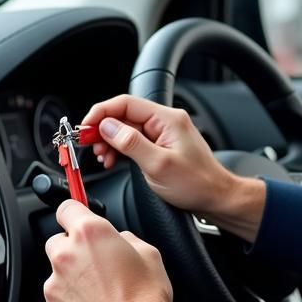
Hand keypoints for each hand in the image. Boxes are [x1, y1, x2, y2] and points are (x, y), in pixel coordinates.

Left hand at [42, 199, 175, 301]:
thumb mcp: (148, 252)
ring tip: (98, 296)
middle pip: (56, 243)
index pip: (66, 208)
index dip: (73, 214)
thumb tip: (117, 241)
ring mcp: (54, 286)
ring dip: (71, 282)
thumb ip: (124, 239)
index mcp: (90, 233)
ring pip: (56, 276)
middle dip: (72, 250)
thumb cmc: (146, 297)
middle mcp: (66, 256)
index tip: (75, 219)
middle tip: (94, 266)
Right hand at [81, 94, 237, 215]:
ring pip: (126, 128)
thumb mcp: (158, 165)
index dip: (101, 113)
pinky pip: (133, 140)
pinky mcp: (160, 145)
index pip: (125, 103)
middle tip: (87, 144)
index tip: (85, 127)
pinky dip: (119, 148)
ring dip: (109, 140)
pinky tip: (112, 159)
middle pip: (124, 115)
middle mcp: (165, 121)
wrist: (215, 198)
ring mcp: (163, 133)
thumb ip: (130, 143)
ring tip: (101, 156)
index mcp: (167, 118)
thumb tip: (107, 126)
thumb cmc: (196, 183)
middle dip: (102, 128)